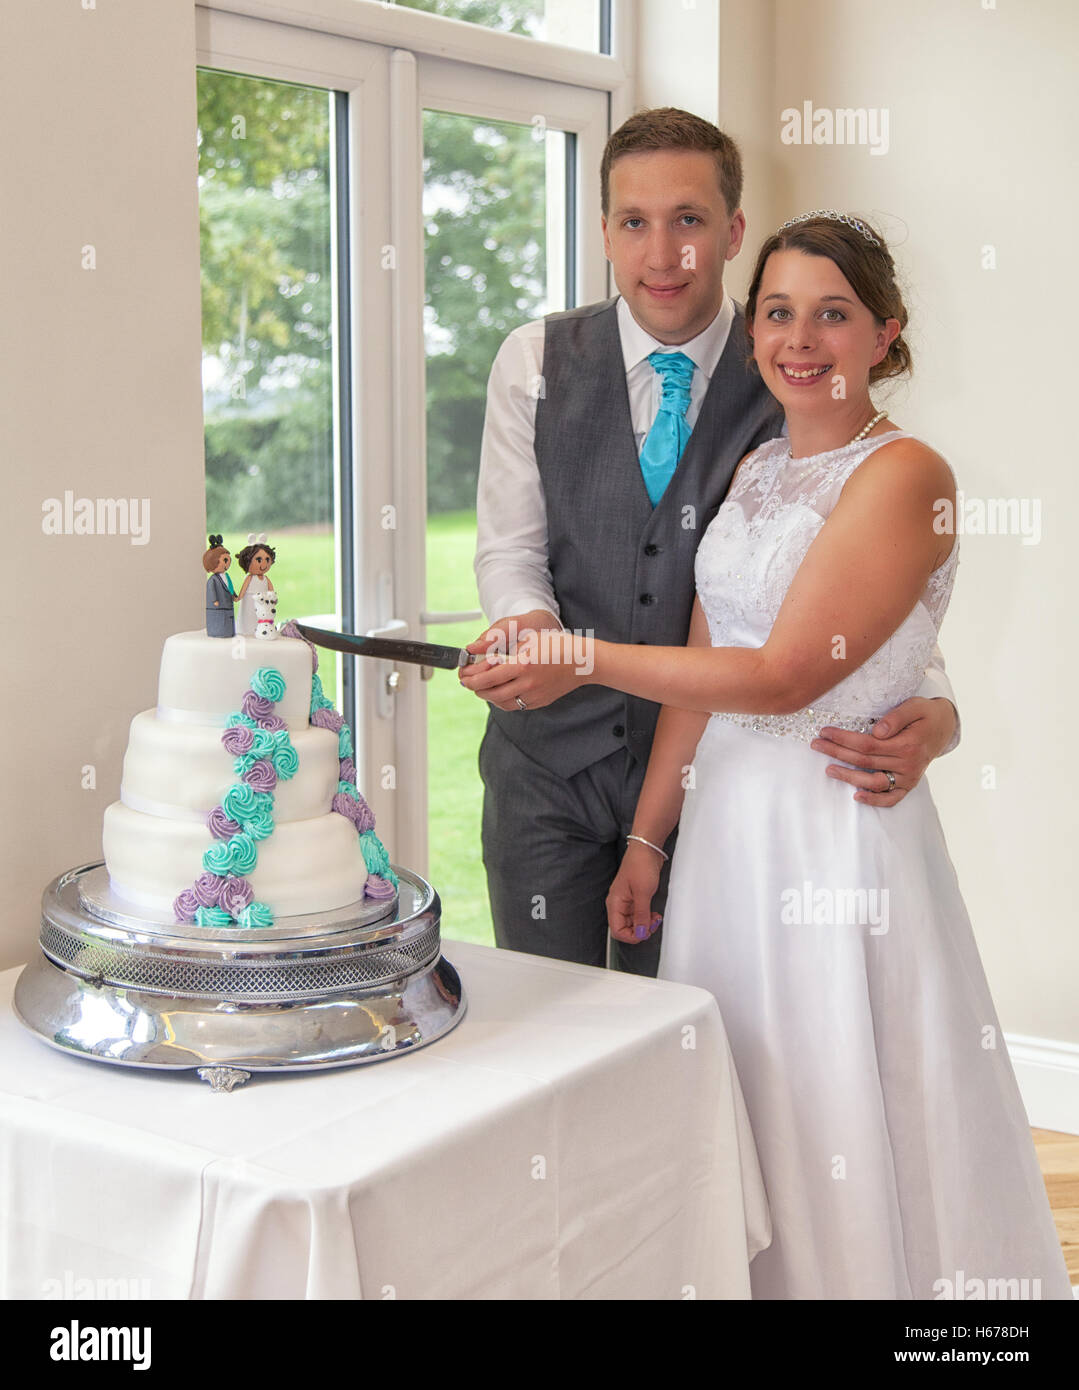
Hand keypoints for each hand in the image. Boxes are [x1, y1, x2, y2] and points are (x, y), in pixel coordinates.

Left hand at [459, 622, 592, 711]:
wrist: (582, 661)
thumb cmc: (557, 645)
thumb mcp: (528, 640)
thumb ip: (506, 651)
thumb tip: (484, 661)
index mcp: (522, 665)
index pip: (487, 677)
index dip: (472, 679)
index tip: (464, 676)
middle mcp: (527, 683)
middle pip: (491, 693)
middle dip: (476, 689)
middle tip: (468, 683)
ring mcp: (534, 695)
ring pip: (502, 702)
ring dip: (488, 696)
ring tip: (482, 688)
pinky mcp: (539, 702)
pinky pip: (515, 706)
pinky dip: (503, 700)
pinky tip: (499, 692)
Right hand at [607, 842, 663, 944]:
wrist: (647, 849)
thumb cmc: (641, 865)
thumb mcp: (643, 893)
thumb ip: (641, 915)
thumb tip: (640, 933)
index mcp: (615, 903)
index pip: (617, 930)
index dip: (631, 936)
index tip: (645, 932)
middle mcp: (618, 904)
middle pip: (625, 928)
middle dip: (640, 930)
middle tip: (653, 924)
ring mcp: (626, 901)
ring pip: (633, 922)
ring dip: (645, 924)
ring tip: (656, 918)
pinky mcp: (635, 897)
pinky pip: (638, 914)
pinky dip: (647, 917)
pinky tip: (654, 913)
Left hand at [810, 696, 957, 806]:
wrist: (944, 727)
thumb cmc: (925, 714)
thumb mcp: (914, 706)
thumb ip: (896, 718)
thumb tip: (877, 731)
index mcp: (907, 744)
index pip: (867, 744)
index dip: (843, 739)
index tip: (825, 732)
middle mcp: (908, 764)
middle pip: (865, 761)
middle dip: (838, 753)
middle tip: (817, 745)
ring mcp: (909, 777)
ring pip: (874, 781)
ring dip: (849, 777)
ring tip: (828, 769)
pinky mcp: (909, 784)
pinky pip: (891, 798)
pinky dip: (875, 800)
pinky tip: (857, 795)